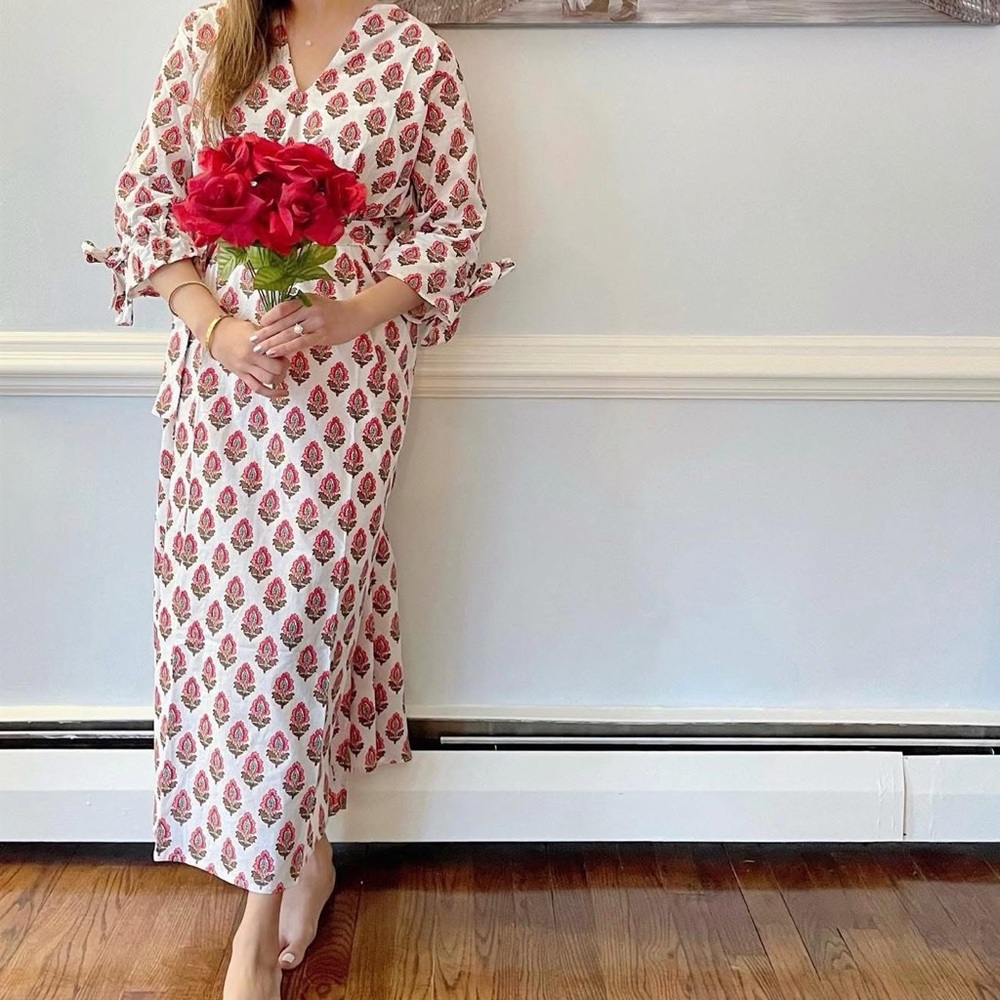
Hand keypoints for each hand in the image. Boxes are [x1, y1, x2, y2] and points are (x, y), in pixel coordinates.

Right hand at [209, 316, 289, 398]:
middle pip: (275, 370)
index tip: (285, 354)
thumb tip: (287, 343)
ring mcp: (244, 368)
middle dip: (284, 368)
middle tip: (284, 364)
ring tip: (280, 374)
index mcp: (254, 343)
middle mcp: (249, 357)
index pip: (276, 354)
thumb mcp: (254, 328)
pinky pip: (257, 388)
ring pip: (267, 380)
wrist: (216, 336)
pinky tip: (282, 392)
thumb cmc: (237, 329)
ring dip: (279, 379)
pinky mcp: (241, 376)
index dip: (284, 355)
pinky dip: (271, 393)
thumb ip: (269, 337)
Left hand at [251, 294, 369, 359]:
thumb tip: (279, 318)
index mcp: (305, 300)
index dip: (268, 318)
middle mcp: (309, 309)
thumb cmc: (333, 311)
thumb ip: (299, 307)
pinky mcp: (323, 335)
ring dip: (272, 342)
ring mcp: (316, 322)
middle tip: (252, 341)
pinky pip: (300, 342)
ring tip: (259, 350)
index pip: (282, 308)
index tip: (257, 326)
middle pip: (282, 322)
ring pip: (289, 333)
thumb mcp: (315, 302)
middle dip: (265, 333)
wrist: (356, 315)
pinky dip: (286, 348)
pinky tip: (276, 352)